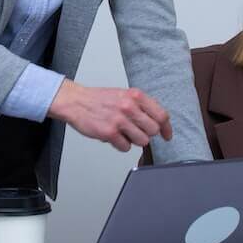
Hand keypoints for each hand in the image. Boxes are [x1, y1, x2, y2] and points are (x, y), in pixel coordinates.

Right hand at [47, 80, 172, 151]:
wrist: (76, 102)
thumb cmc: (99, 99)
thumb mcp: (124, 94)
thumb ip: (141, 105)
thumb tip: (158, 120)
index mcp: (135, 96)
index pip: (161, 115)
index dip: (166, 128)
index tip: (167, 135)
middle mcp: (129, 107)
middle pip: (153, 130)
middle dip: (147, 134)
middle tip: (137, 132)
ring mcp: (119, 120)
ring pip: (142, 141)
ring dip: (134, 140)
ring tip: (123, 133)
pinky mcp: (109, 133)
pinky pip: (126, 147)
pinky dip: (121, 145)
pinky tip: (114, 136)